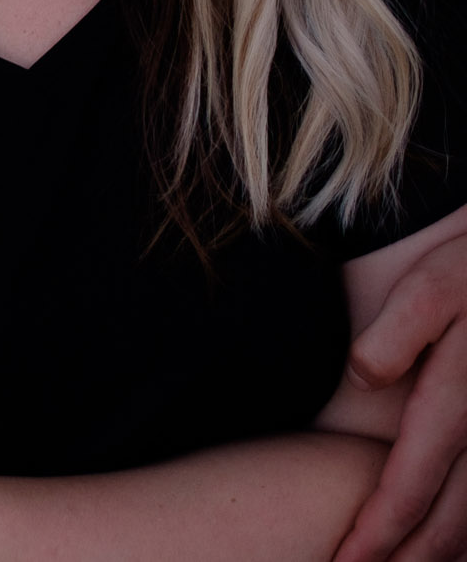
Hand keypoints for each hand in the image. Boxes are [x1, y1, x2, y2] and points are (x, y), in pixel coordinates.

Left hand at [337, 235, 466, 561]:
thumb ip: (396, 332)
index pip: (409, 487)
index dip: (377, 533)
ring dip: (439, 556)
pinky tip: (445, 549)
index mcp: (456, 404)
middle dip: (404, 561)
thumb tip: (365, 374)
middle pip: (447, 524)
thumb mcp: (431, 287)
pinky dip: (466, 536)